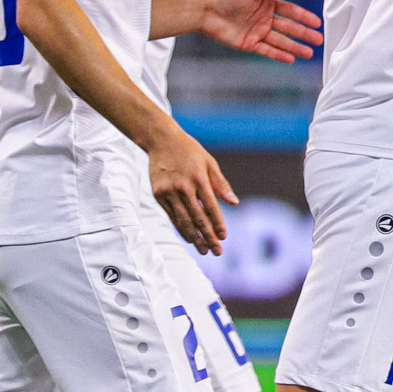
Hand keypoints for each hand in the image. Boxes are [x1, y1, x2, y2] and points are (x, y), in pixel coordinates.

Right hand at [150, 126, 232, 253]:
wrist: (161, 140)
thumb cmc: (190, 152)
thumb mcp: (209, 163)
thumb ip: (221, 184)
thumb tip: (235, 203)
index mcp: (198, 178)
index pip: (210, 206)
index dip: (217, 224)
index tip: (224, 237)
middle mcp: (183, 186)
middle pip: (197, 217)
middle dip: (208, 237)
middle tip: (217, 251)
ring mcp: (168, 191)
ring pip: (183, 220)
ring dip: (195, 238)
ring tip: (204, 250)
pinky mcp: (158, 194)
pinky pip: (172, 216)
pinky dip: (181, 229)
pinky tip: (190, 238)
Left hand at [195, 0, 323, 62]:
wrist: (206, 11)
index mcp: (267, 3)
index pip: (290, 11)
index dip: (304, 16)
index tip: (317, 23)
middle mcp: (265, 18)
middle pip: (289, 27)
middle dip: (304, 34)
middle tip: (319, 40)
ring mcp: (258, 32)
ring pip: (281, 41)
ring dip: (295, 46)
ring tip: (309, 53)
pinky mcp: (250, 44)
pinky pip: (267, 50)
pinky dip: (279, 54)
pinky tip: (291, 58)